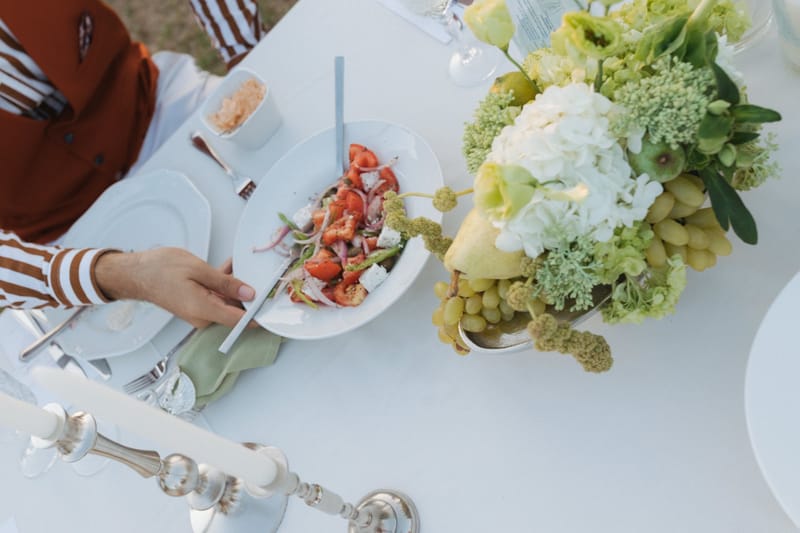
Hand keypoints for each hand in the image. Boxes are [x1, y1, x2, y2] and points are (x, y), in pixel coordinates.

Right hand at [94, 248, 255, 327]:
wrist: (135, 273)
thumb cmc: (159, 270)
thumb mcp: (198, 270)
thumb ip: (225, 283)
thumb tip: (249, 293)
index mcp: (203, 310)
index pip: (240, 321)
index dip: (260, 313)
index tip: (274, 305)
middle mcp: (203, 316)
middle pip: (236, 310)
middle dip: (248, 292)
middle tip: (259, 272)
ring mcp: (200, 312)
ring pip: (228, 300)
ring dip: (235, 285)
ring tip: (239, 264)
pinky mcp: (197, 305)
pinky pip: (217, 297)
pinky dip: (224, 284)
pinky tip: (229, 268)